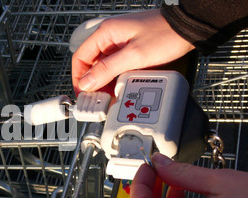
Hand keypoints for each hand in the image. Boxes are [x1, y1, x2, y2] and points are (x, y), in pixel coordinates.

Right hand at [72, 9, 194, 94]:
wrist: (188, 28)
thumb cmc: (166, 34)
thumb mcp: (134, 55)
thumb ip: (108, 69)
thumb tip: (87, 82)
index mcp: (106, 33)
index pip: (80, 57)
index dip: (78, 78)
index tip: (83, 93)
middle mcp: (110, 37)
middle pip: (90, 64)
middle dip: (92, 83)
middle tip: (96, 99)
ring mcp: (119, 43)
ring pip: (102, 67)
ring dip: (104, 82)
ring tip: (109, 96)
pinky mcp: (129, 49)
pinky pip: (115, 66)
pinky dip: (114, 78)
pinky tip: (119, 87)